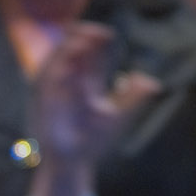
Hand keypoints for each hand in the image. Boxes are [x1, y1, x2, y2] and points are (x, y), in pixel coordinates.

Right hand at [28, 22, 160, 194]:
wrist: (74, 162)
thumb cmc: (95, 140)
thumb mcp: (118, 117)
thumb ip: (133, 98)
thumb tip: (152, 82)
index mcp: (89, 83)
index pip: (93, 56)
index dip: (98, 43)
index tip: (108, 35)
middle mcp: (71, 82)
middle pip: (74, 52)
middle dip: (82, 39)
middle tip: (96, 32)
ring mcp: (56, 90)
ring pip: (57, 62)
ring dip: (66, 51)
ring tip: (81, 40)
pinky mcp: (43, 103)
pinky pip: (45, 83)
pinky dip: (53, 72)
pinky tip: (64, 65)